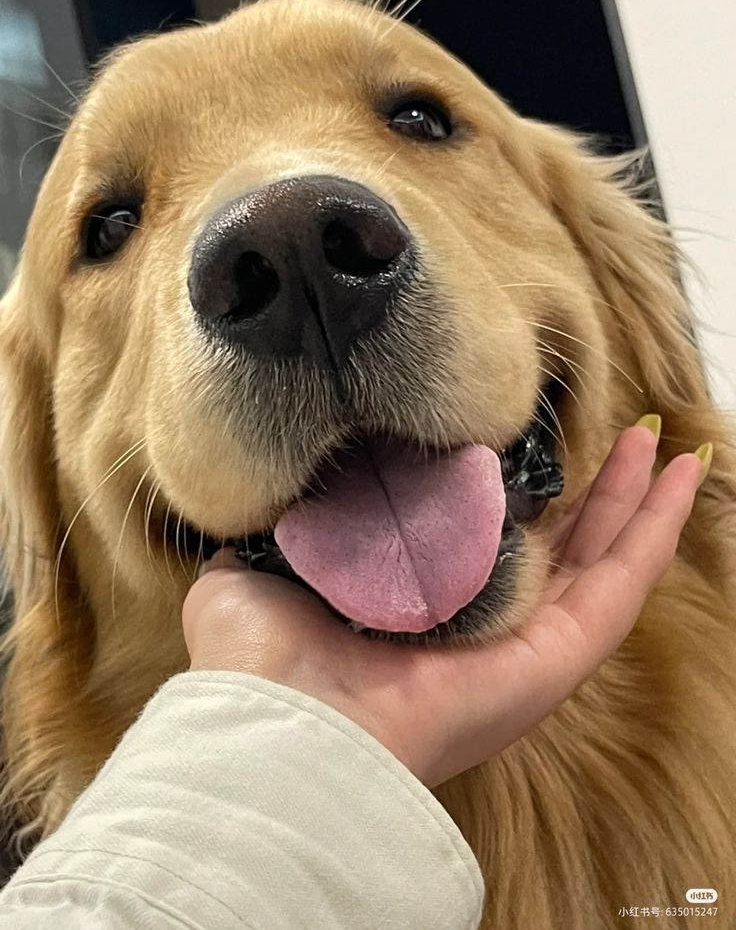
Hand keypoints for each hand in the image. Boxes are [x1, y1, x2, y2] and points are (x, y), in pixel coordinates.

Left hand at [182, 422, 707, 787]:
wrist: (281, 723)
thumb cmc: (261, 653)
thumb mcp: (267, 561)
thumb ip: (294, 522)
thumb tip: (305, 482)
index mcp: (420, 609)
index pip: (488, 544)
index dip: (522, 494)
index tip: (534, 443)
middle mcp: (480, 629)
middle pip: (560, 550)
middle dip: (596, 492)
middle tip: (624, 435)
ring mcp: (525, 645)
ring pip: (602, 561)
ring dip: (637, 500)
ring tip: (662, 445)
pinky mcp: (556, 658)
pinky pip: (623, 583)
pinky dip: (659, 528)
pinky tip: (681, 477)